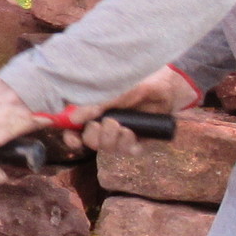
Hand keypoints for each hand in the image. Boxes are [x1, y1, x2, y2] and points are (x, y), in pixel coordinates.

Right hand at [66, 66, 199, 156]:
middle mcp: (105, 127)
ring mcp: (122, 135)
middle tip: (108, 123)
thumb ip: (94, 105)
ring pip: (108, 149)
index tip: (74, 139)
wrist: (164, 86)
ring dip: (112, 139)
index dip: (71, 138)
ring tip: (123, 127)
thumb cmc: (136, 84)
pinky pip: (128, 151)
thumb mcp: (114, 92)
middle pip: (90, 142)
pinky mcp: (139, 141)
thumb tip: (74, 119)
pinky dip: (127, 143)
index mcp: (94, 114)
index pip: (75, 131)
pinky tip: (131, 133)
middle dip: (95, 137)